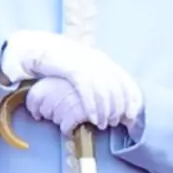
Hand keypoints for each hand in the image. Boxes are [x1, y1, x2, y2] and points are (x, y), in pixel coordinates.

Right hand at [4, 32, 142, 128]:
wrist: (40, 49)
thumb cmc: (61, 62)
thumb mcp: (83, 67)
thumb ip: (96, 78)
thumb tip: (110, 97)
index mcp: (103, 60)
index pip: (126, 81)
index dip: (132, 100)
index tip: (132, 115)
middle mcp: (99, 61)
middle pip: (117, 89)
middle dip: (118, 109)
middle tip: (115, 122)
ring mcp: (87, 65)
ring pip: (104, 93)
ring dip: (105, 112)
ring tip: (102, 124)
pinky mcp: (73, 70)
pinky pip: (88, 93)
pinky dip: (92, 108)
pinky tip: (92, 118)